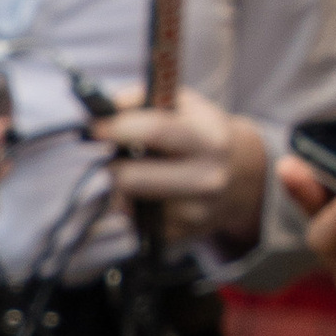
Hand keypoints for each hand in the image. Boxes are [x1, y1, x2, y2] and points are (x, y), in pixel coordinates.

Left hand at [92, 83, 268, 250]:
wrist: (241, 177)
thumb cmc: (200, 134)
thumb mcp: (184, 105)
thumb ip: (143, 100)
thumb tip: (102, 110)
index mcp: (209, 140)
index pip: (157, 131)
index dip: (119, 128)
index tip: (94, 127)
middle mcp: (206, 180)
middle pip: (134, 178)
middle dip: (111, 165)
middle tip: (105, 156)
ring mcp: (194, 213)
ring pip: (127, 202)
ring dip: (116, 187)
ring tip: (127, 171)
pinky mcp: (177, 236)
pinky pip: (132, 220)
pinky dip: (127, 205)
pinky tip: (140, 193)